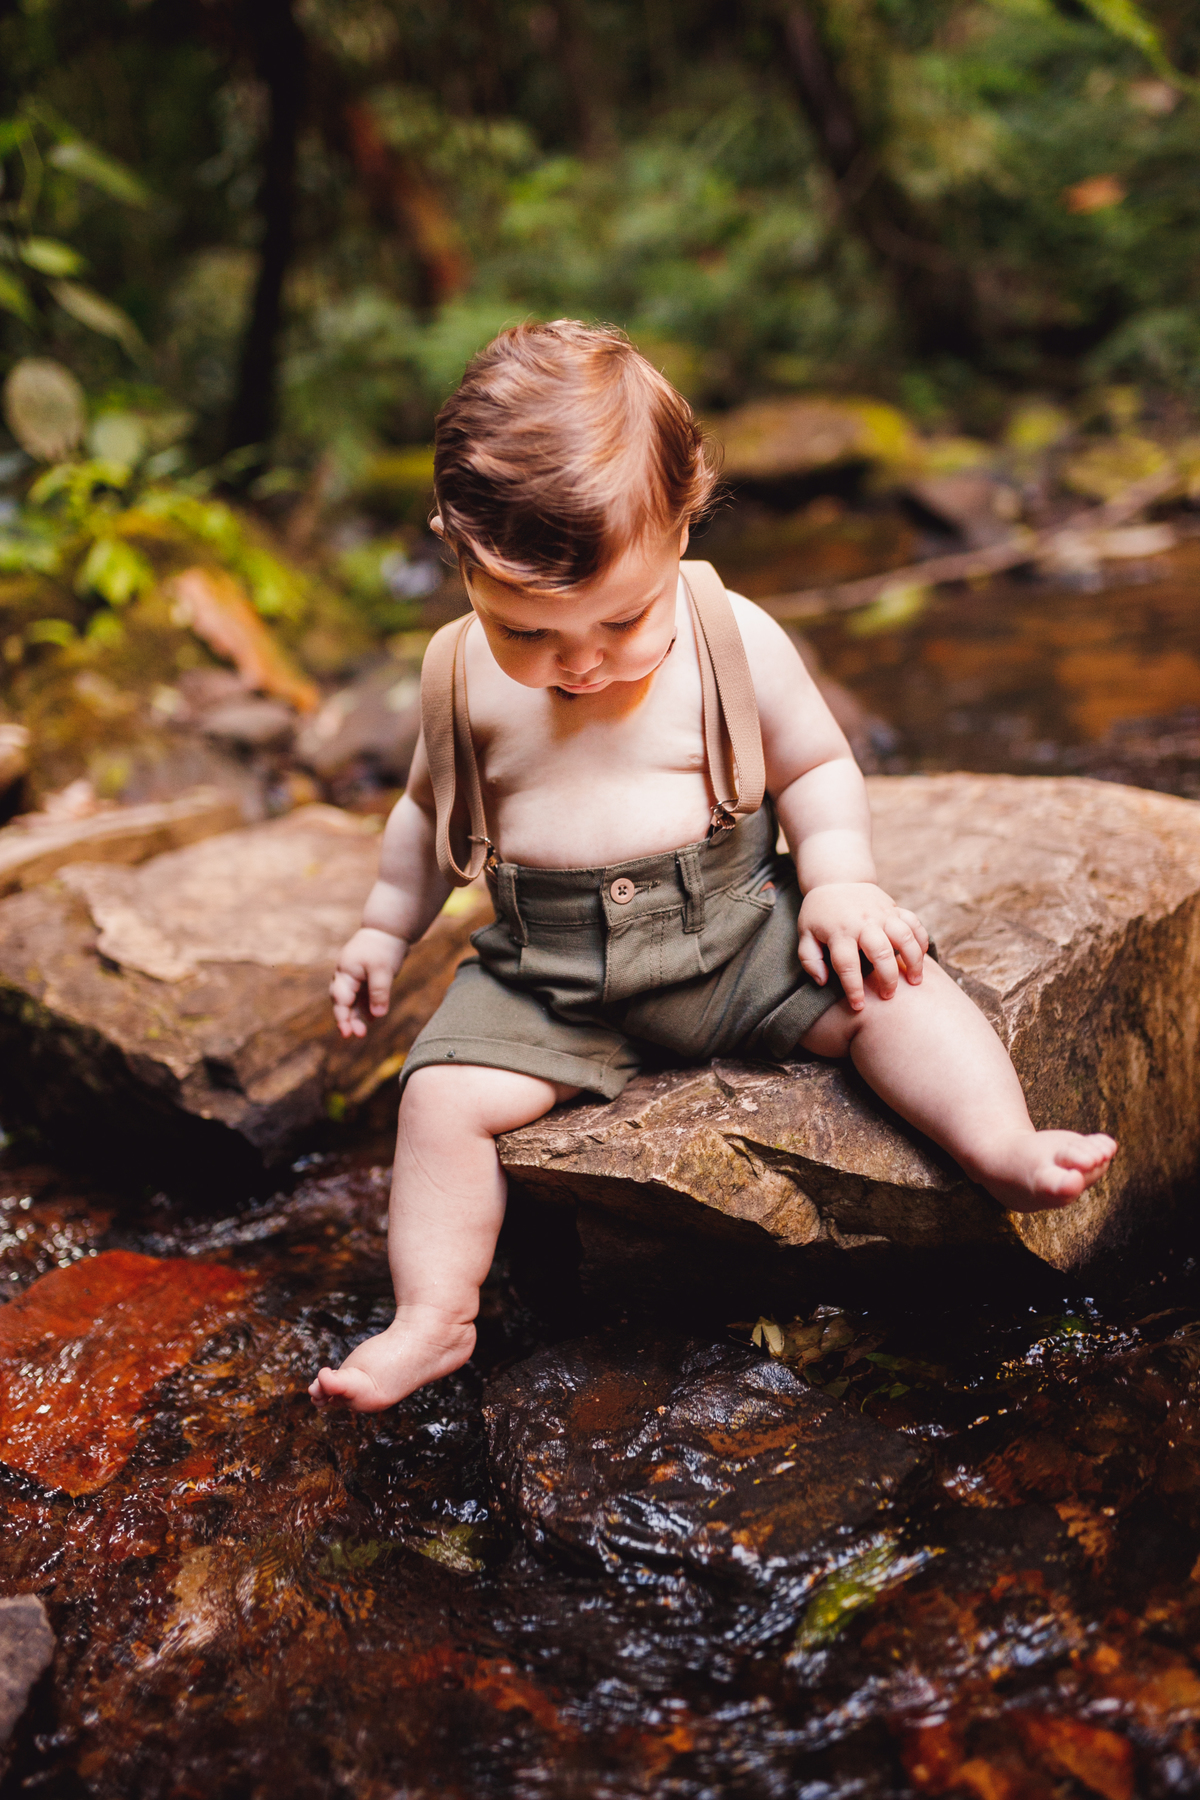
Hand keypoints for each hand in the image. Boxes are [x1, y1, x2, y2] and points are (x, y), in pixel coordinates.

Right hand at [330, 927, 407, 1037]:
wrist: (390, 929)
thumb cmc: (384, 947)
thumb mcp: (382, 970)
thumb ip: (379, 992)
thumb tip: (377, 1015)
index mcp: (346, 972)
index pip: (341, 999)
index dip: (343, 1017)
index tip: (347, 1033)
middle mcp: (346, 975)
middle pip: (342, 1001)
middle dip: (347, 1019)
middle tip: (358, 1035)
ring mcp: (355, 976)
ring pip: (352, 1000)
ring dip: (356, 1015)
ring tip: (363, 1031)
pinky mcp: (365, 976)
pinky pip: (362, 995)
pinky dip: (366, 1006)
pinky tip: (372, 1018)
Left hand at [797, 882, 927, 1011]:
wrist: (836, 879)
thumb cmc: (820, 913)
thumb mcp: (805, 933)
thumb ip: (810, 959)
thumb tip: (823, 982)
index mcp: (839, 932)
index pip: (847, 965)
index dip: (854, 989)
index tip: (858, 1006)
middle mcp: (862, 923)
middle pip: (881, 953)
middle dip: (887, 979)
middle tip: (888, 996)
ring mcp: (881, 914)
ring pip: (904, 937)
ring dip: (913, 961)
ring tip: (915, 981)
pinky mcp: (894, 908)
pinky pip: (914, 923)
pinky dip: (921, 940)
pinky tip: (922, 957)